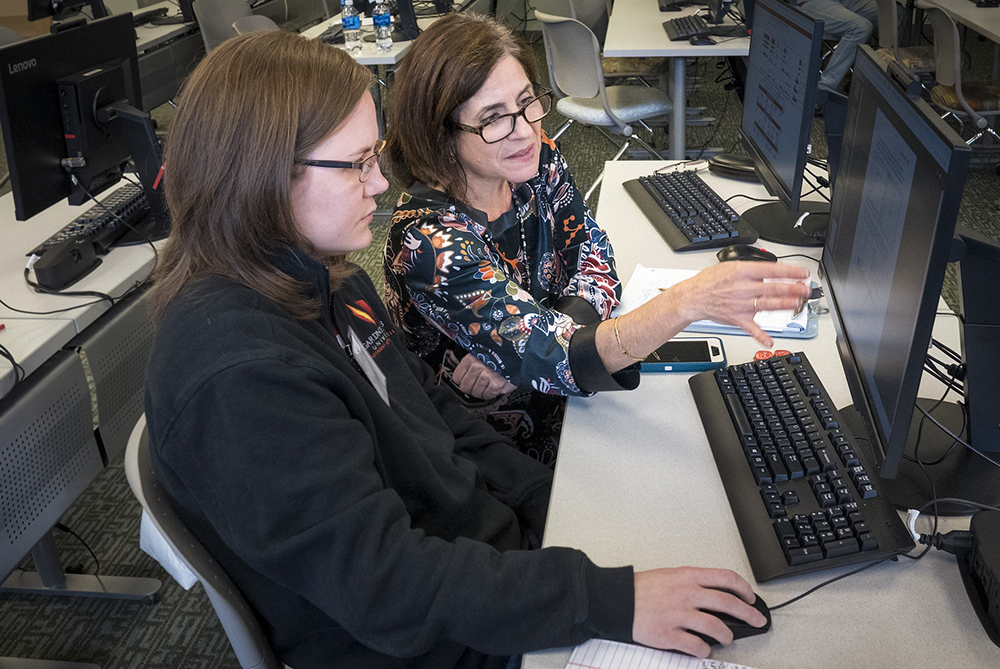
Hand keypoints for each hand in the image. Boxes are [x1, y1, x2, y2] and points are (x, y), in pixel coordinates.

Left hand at [452, 354, 515, 399]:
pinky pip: (487, 395)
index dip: (461, 381)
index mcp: (471, 358)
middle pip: (465, 387)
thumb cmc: (500, 357)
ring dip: (481, 392)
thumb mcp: (483, 355)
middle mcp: (478, 366)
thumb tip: (461, 378)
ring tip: (487, 386)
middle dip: (471, 389)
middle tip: (477, 386)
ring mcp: (487, 375)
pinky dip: (489, 394)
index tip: (466, 381)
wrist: (520, 358)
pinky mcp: (496, 384)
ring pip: (475, 393)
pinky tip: (493, 388)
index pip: (457, 376)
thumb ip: (471, 364)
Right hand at [632, 567, 766, 657]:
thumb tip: (717, 597)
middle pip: (728, 602)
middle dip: (749, 613)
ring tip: (727, 638)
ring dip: (727, 635)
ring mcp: (678, 614)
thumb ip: (693, 584)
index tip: (750, 598)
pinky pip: (696, 645)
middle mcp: (685, 593)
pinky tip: (703, 648)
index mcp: (687, 576)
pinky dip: (704, 650)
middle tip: (757, 620)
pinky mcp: (669, 634)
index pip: (726, 578)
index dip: (744, 589)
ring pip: (716, 627)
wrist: (616, 600)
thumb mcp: (670, 576)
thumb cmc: (641, 589)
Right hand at [673, 261, 810, 347]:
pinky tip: (771, 341)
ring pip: (769, 305)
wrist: (692, 298)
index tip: (803, 273)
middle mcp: (743, 288)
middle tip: (806, 289)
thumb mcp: (729, 266)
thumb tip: (771, 270)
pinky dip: (761, 337)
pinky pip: (752, 329)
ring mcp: (741, 305)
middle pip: (774, 288)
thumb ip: (751, 268)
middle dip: (793, 288)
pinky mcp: (737, 319)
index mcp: (742, 272)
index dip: (790, 272)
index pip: (772, 271)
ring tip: (798, 302)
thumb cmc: (709, 282)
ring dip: (786, 304)